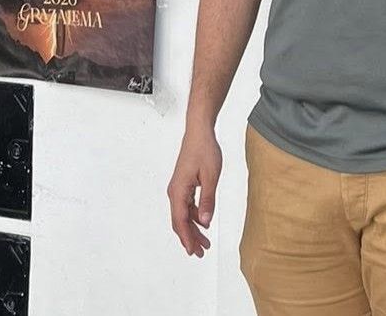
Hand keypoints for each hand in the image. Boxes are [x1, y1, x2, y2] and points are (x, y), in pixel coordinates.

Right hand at [168, 126, 222, 256]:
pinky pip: (187, 206)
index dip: (187, 238)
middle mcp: (174, 192)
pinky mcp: (183, 185)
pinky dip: (195, 217)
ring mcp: (178, 189)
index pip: (180, 221)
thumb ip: (207, 200)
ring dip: (193, 229)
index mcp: (178, 191)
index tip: (193, 251)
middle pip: (180, 221)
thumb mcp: (211, 176)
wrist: (199, 133)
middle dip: (190, 238)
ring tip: (205, 242)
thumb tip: (205, 221)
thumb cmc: (204, 150)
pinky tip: (204, 223)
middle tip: (201, 253)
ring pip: (184, 215)